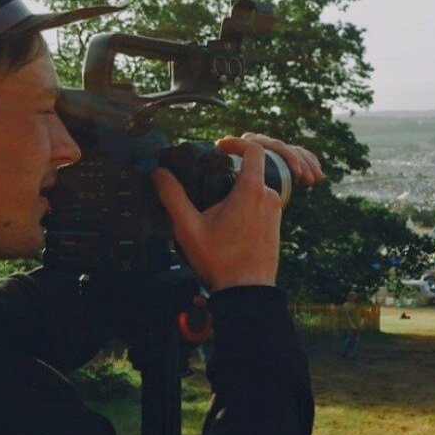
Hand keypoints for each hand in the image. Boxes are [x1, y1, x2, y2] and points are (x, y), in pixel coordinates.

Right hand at [151, 133, 324, 291]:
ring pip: (256, 190)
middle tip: (207, 182)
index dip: (236, 142)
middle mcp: (270, 197)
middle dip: (230, 172)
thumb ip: (172, 196)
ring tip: (214, 209)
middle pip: (252, 171)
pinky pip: (262, 206)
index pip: (253, 150)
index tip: (219, 146)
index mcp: (252, 190)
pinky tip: (227, 224)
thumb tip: (158, 173)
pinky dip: (246, 207)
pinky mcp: (276, 227)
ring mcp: (276, 213)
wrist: (247, 293)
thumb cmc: (219, 260)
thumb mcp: (188, 227)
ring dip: (237, 192)